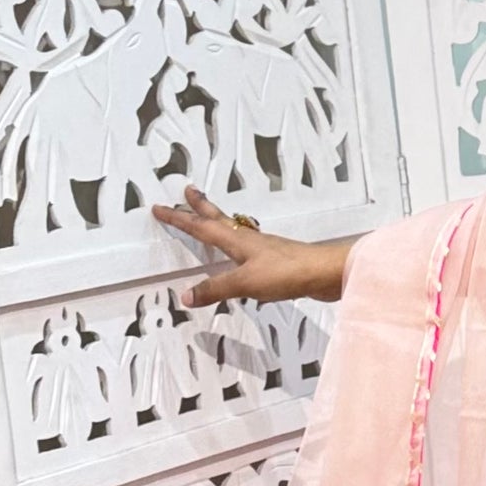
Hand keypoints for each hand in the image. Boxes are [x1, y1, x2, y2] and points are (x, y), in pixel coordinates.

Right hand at [151, 187, 353, 310]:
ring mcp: (264, 248)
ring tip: (209, 217)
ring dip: (217, 222)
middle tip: (187, 190)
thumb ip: (215, 289)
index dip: (179, 219)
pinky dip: (234, 244)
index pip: (201, 227)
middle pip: (219, 219)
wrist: (326, 273)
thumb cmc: (286, 273)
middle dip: (200, 206)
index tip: (159, 207)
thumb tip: (184, 296)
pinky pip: (247, 247)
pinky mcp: (276, 260)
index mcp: (237, 241)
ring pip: (233, 230)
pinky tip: (240, 253)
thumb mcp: (245, 283)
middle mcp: (249, 239)